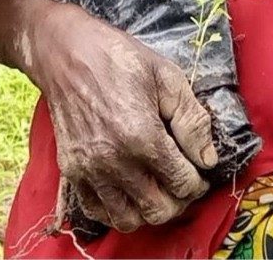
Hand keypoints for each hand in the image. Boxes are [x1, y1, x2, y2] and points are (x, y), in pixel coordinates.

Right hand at [25, 0, 217, 232]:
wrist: (64, 52)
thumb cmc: (117, 58)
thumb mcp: (166, 76)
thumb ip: (192, 120)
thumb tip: (208, 158)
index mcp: (142, 137)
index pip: (184, 184)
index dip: (199, 180)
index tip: (198, 169)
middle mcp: (114, 161)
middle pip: (159, 210)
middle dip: (179, 200)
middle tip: (181, 180)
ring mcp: (89, 170)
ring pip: (128, 220)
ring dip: (148, 210)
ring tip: (155, 187)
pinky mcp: (71, 170)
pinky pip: (98, 211)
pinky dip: (117, 208)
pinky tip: (127, 188)